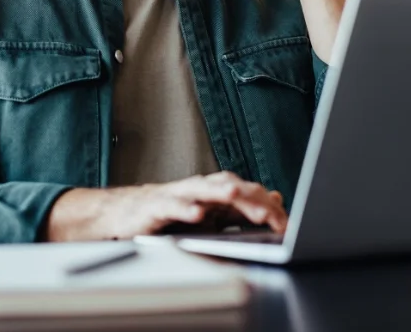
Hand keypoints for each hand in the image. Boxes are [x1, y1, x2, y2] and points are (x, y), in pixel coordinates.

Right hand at [45, 171, 287, 240]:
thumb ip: (241, 208)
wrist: (125, 214)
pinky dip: (184, 209)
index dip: (266, 207)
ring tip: (234, 196)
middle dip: (249, 199)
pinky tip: (196, 215)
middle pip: (228, 187)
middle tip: (271, 214)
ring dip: (218, 192)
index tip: (286, 225)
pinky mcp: (155, 206)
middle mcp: (198, 188)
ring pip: (201, 190)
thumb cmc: (169, 214)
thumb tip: (275, 199)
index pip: (246, 193)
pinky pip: (171, 206)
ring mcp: (176, 195)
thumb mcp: (210, 215)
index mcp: (213, 191)